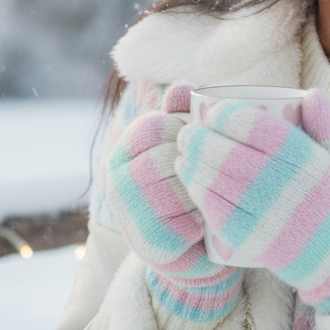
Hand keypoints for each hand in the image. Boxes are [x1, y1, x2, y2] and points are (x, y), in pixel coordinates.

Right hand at [107, 82, 242, 317]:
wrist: (183, 242)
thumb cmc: (184, 180)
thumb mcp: (180, 142)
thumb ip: (181, 112)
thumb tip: (184, 86)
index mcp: (124, 151)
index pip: (153, 126)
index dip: (183, 130)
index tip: (199, 138)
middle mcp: (117, 181)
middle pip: (163, 159)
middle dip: (193, 161)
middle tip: (212, 166)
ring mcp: (130, 214)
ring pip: (175, 190)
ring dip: (199, 188)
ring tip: (211, 189)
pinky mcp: (149, 243)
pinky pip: (184, 223)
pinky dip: (201, 219)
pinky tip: (206, 218)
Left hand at [175, 89, 329, 313]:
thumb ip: (327, 125)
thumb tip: (310, 93)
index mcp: (303, 157)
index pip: (250, 124)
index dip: (223, 113)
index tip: (213, 109)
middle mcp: (280, 183)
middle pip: (223, 150)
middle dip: (198, 135)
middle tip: (191, 131)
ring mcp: (262, 212)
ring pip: (212, 178)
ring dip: (191, 160)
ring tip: (185, 151)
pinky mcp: (249, 238)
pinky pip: (213, 208)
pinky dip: (195, 188)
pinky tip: (189, 176)